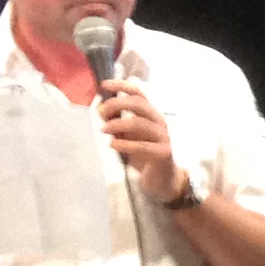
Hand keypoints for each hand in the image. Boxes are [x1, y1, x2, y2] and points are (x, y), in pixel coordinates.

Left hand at [95, 82, 187, 203]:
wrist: (162, 180)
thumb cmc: (144, 156)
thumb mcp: (128, 136)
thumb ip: (118, 123)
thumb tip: (101, 110)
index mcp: (151, 115)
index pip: (139, 94)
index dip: (121, 86)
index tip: (104, 85)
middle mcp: (159, 122)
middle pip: (138, 104)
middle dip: (116, 104)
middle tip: (100, 113)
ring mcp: (163, 138)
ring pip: (139, 123)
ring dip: (117, 124)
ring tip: (103, 130)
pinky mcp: (163, 154)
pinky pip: (141, 146)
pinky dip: (124, 144)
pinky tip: (112, 145)